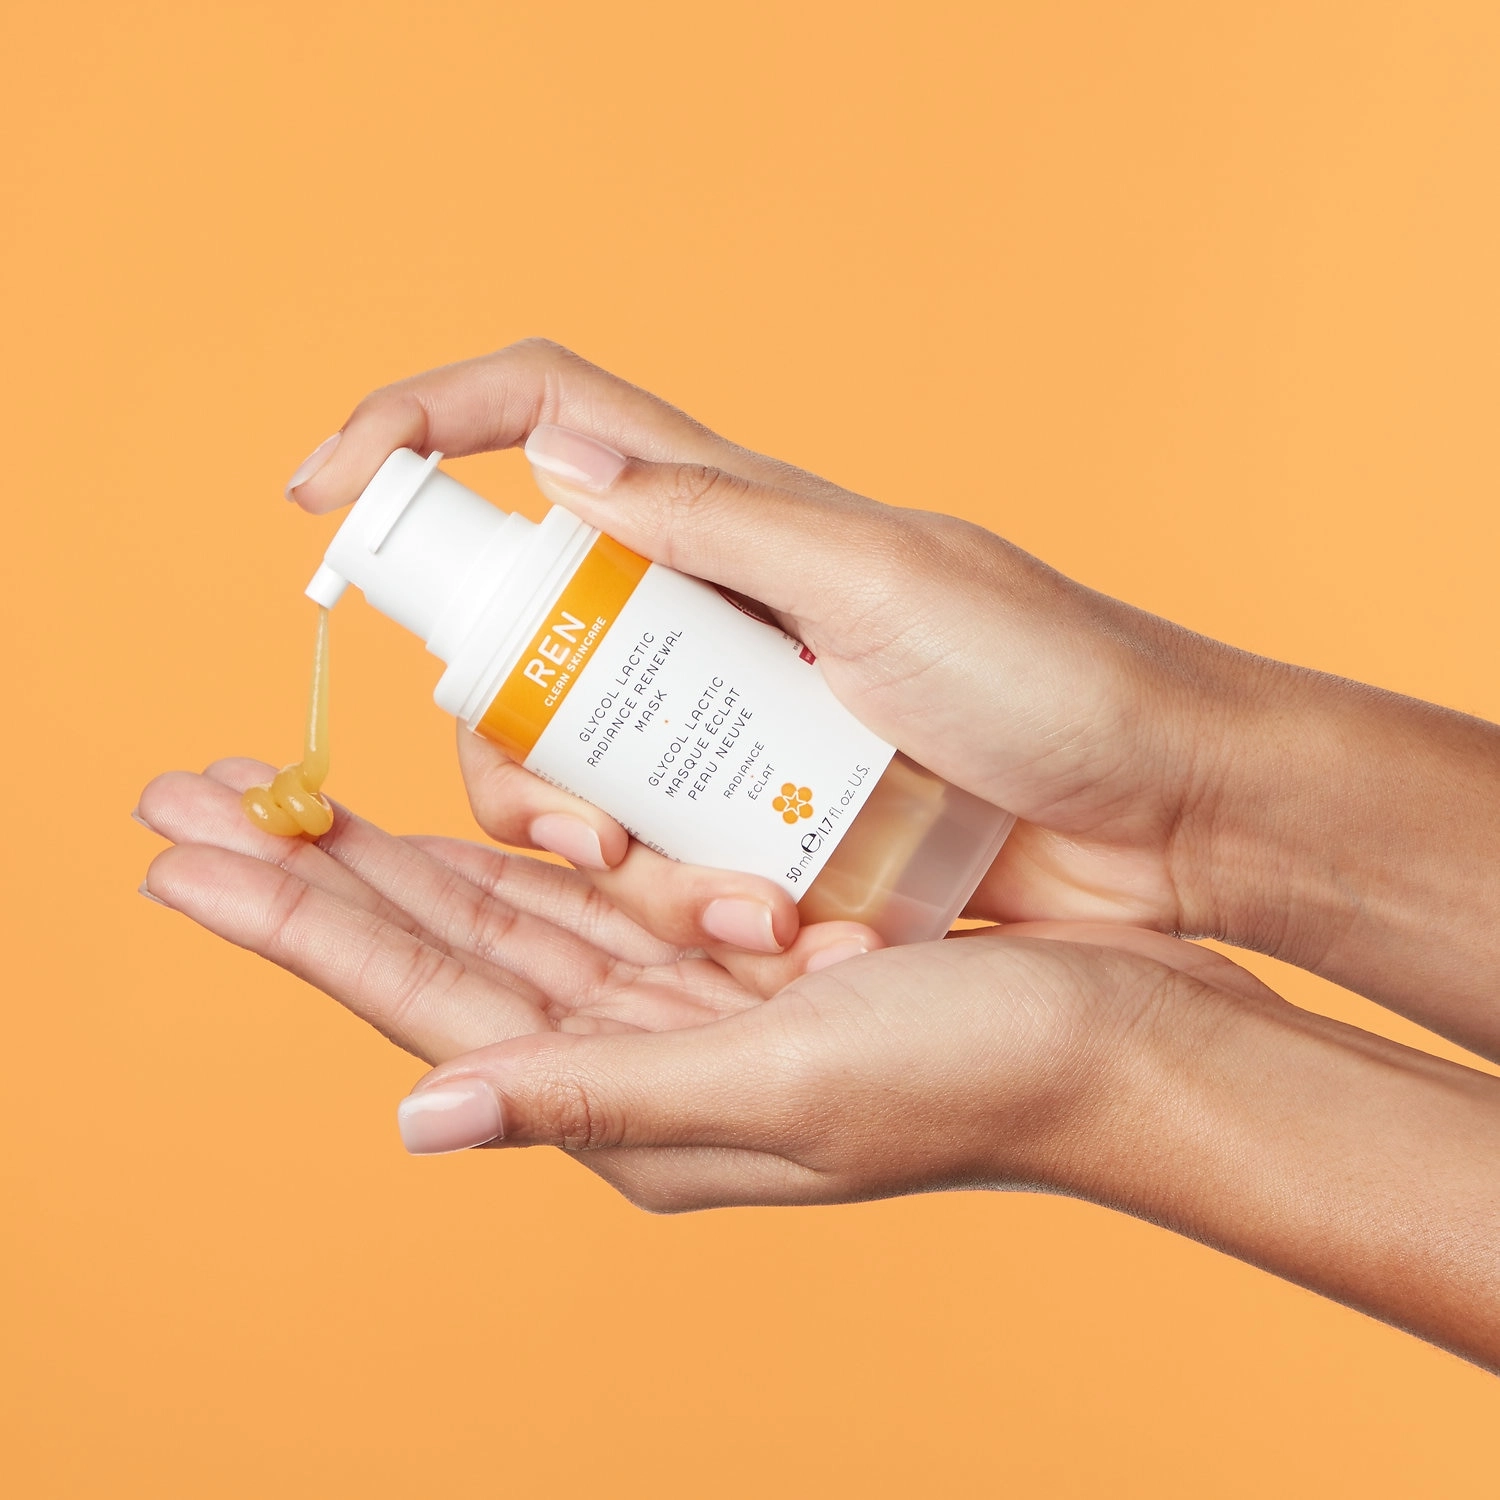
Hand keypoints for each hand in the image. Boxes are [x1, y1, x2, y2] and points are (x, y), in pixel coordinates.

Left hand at [135, 761, 1499, 1369]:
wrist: (1127, 1042)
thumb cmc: (980, 1070)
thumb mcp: (787, 1087)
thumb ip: (599, 1094)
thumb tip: (419, 1116)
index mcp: (631, 1100)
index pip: (419, 997)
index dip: (295, 922)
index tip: (181, 852)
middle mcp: (641, 1053)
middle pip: (436, 946)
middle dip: (310, 873)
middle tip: (190, 798)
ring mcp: (690, 998)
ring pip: (506, 910)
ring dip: (398, 850)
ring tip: (297, 792)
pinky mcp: (742, 948)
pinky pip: (605, 887)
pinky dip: (531, 840)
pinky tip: (478, 796)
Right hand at [286, 341, 1499, 1054]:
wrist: (1159, 814)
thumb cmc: (1054, 678)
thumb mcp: (886, 582)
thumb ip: (727, 518)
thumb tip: (563, 449)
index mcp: (735, 515)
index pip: (541, 418)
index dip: (415, 431)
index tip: (317, 499)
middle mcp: (712, 606)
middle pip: (522, 630)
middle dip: (502, 732)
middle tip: (573, 825)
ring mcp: (733, 715)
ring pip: (572, 753)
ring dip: (589, 836)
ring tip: (690, 899)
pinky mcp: (763, 808)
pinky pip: (654, 840)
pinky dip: (667, 889)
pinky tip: (743, 925)